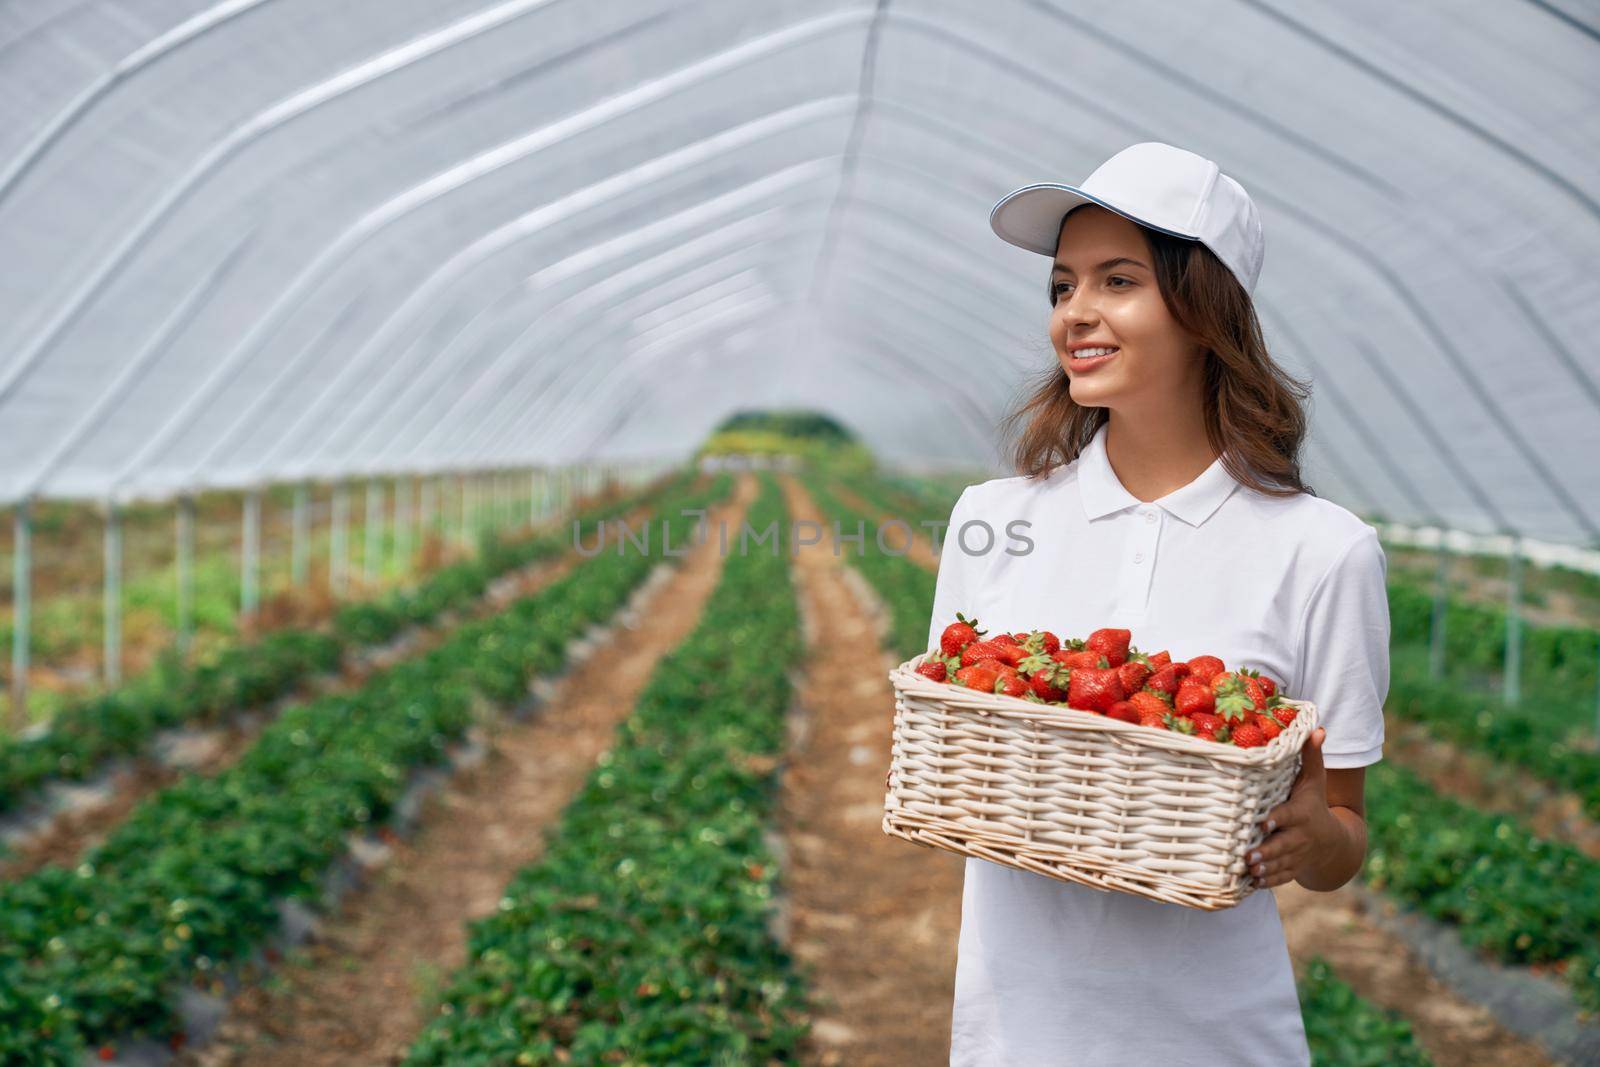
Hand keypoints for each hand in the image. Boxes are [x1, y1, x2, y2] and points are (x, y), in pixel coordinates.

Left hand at [1248, 727, 1339, 888]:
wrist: (1333, 842)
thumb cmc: (1314, 803)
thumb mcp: (1314, 780)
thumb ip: (1311, 756)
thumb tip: (1317, 727)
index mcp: (1302, 813)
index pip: (1289, 816)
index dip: (1277, 819)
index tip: (1263, 822)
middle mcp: (1300, 836)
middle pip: (1283, 845)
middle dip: (1267, 851)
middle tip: (1248, 856)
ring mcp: (1296, 856)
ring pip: (1280, 864)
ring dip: (1264, 869)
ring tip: (1247, 870)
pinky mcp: (1291, 870)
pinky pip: (1280, 878)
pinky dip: (1267, 882)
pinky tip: (1249, 884)